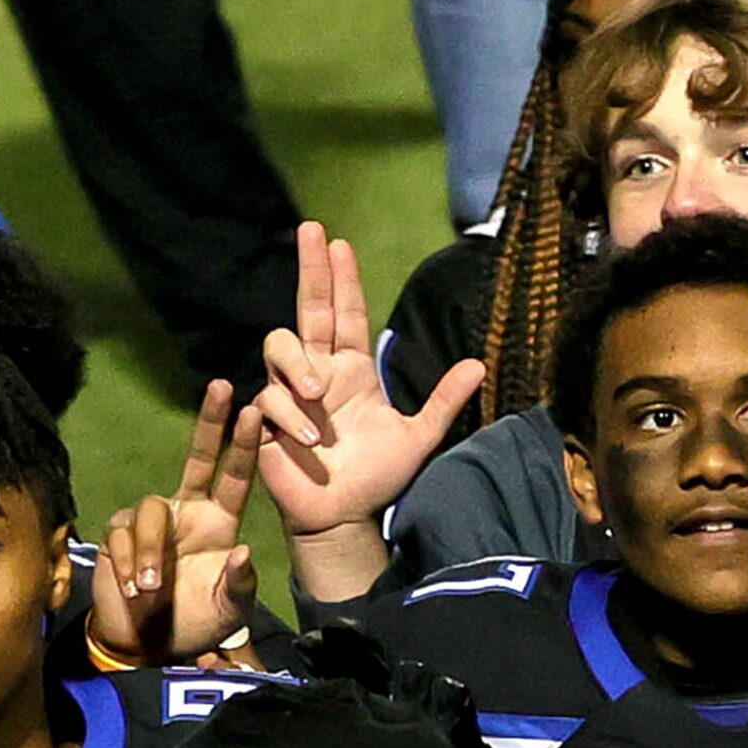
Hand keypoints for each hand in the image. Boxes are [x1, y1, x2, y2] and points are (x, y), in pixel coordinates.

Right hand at [90, 380, 261, 664]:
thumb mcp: (229, 609)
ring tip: (152, 588)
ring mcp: (153, 522)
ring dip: (151, 550)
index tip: (254, 411)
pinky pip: (123, 535)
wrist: (149, 644)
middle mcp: (188, 512)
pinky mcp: (120, 536)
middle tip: (222, 386)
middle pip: (197, 458)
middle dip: (210, 422)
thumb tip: (242, 551)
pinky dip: (128, 563)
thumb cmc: (197, 621)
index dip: (243, 446)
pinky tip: (133, 588)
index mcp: (219, 523)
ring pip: (151, 510)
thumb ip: (238, 583)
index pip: (235, 477)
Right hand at [254, 221, 483, 538]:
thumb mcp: (418, 437)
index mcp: (353, 370)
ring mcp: (290, 393)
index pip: (347, 314)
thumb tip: (479, 365)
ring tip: (316, 397)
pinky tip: (307, 438)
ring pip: (280, 346)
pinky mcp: (267, 420)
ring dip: (297, 366)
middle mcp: (319, 372)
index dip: (343, 279)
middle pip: (310, 309)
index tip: (339, 242)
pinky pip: (268, 399)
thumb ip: (443, 401)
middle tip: (311, 230)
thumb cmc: (377, 476)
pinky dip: (286, 414)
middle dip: (311, 269)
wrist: (344, 517)